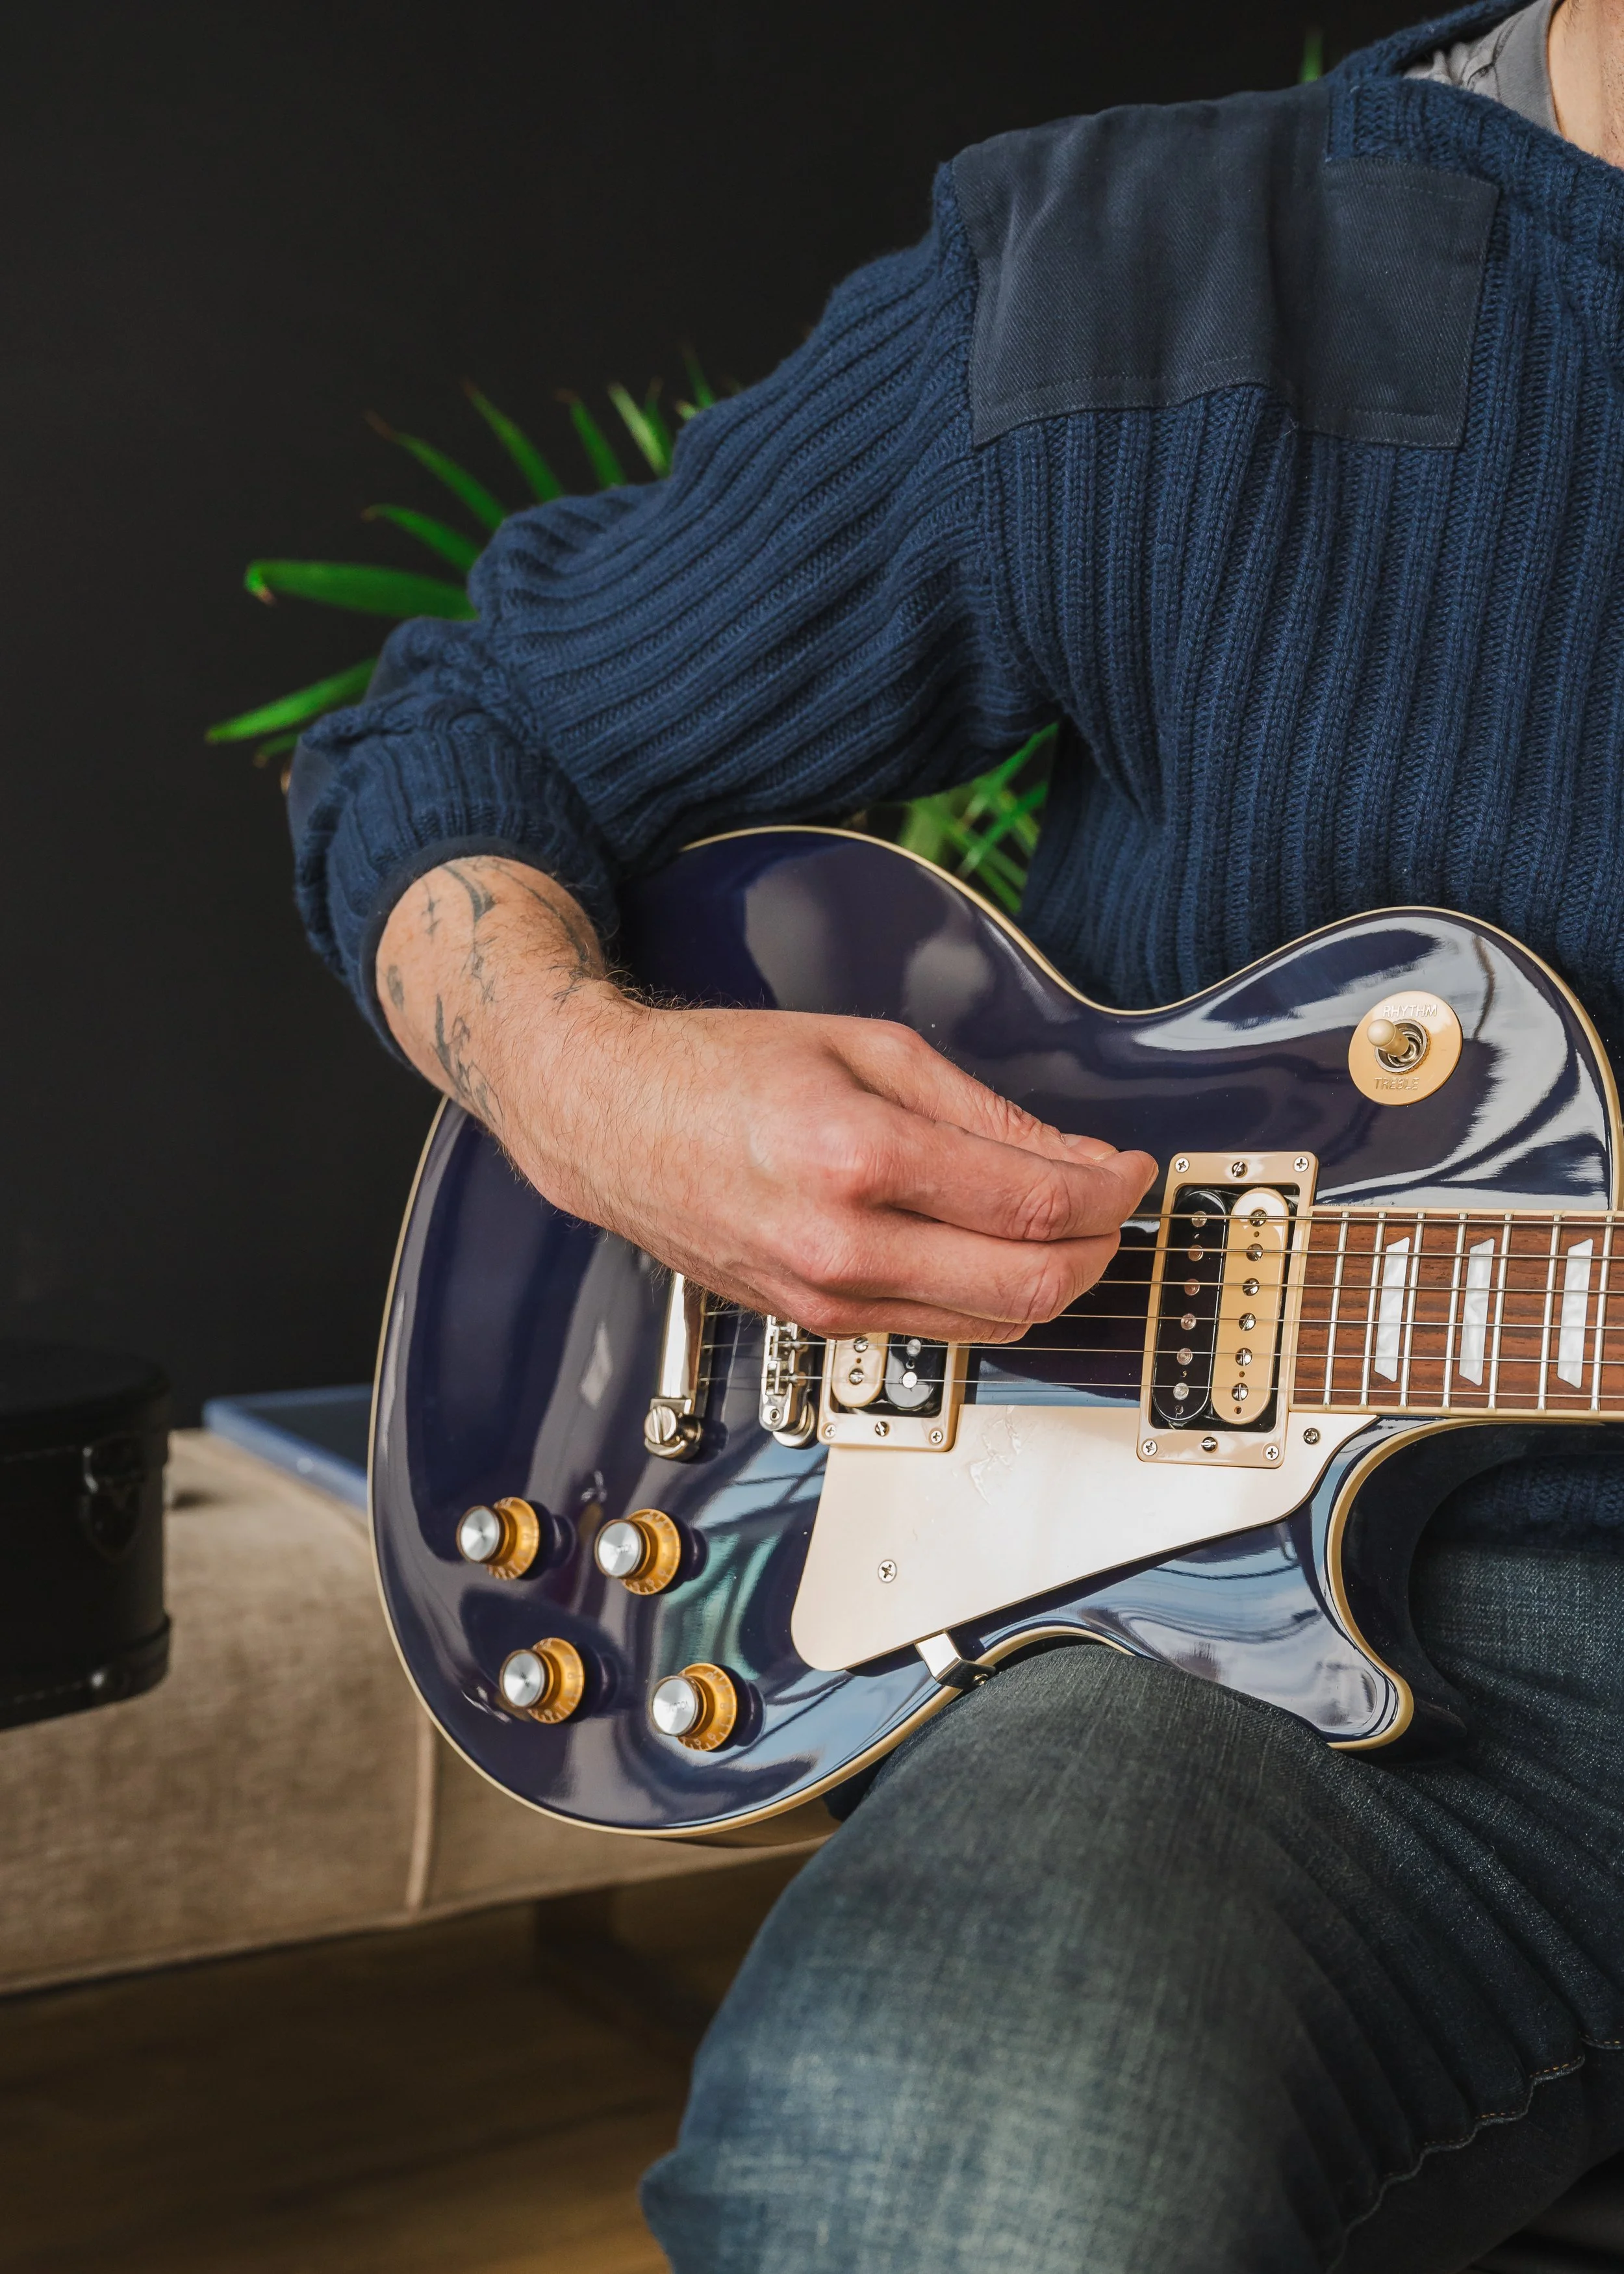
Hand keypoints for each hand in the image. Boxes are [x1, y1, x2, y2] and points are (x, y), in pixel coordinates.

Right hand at [378, 858, 1156, 1343]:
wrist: (608, 1122)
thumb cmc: (721, 1070)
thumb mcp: (867, 1049)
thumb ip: (984, 1114)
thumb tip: (1080, 1162)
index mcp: (857, 1156)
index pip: (1035, 1204)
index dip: (1110, 1190)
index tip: (1131, 1168)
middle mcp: (841, 1245)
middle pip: (1028, 1287)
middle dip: (1098, 1250)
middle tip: (1113, 1206)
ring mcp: (825, 1299)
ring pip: (990, 1325)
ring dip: (1049, 1281)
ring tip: (1062, 1227)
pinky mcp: (815, 1324)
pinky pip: (936, 1330)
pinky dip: (985, 1297)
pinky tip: (990, 1249)